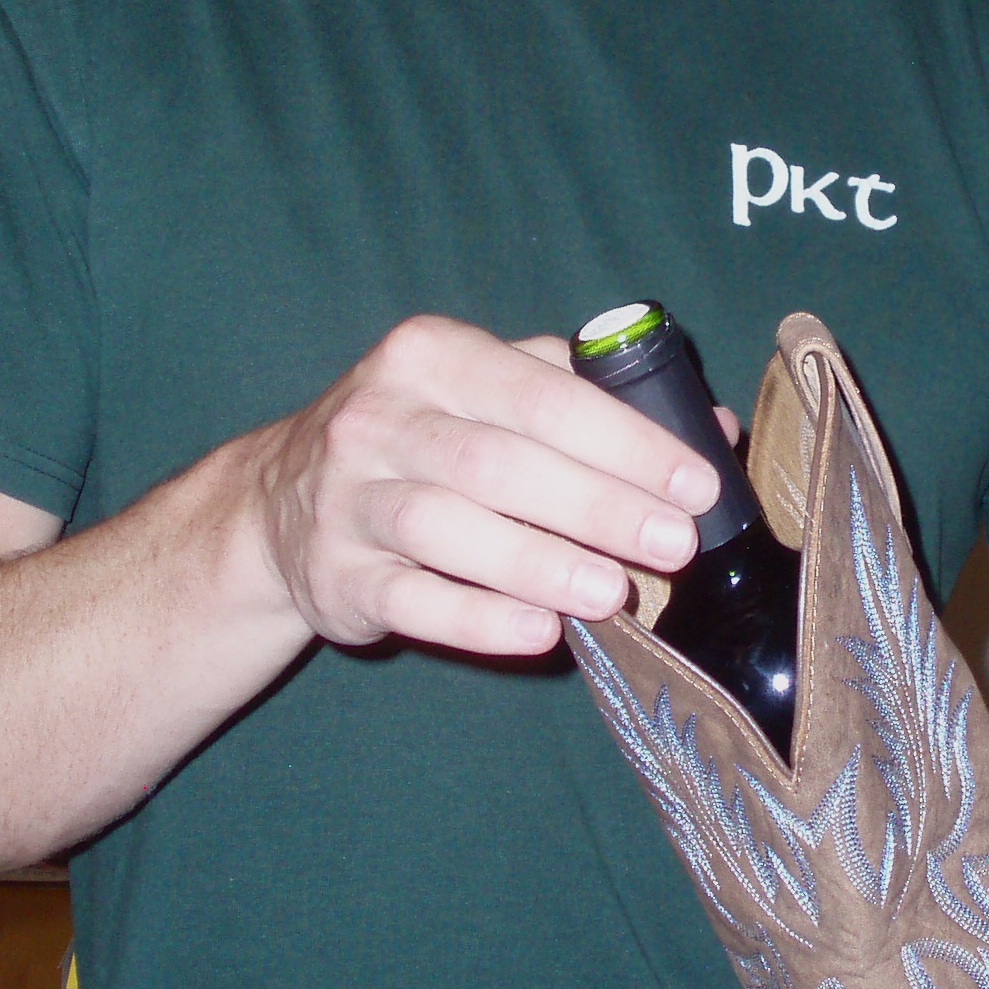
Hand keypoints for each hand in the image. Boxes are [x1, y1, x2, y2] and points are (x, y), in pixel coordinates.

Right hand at [244, 316, 720, 659]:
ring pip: (449, 529)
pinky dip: (478, 619)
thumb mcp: (483, 387)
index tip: (694, 484)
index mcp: (430, 355)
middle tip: (673, 544)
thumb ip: (586, 394)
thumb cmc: (418, 435)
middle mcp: (380, 419)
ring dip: (540, 563)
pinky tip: (540, 633)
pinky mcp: (336, 575)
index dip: (624, 441)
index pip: (541, 394)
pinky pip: (412, 600)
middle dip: (597, 505)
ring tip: (614, 593)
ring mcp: (349, 499)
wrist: (278, 502)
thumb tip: (711, 425)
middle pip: (499, 462)